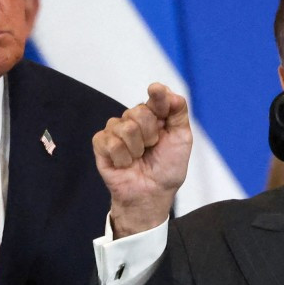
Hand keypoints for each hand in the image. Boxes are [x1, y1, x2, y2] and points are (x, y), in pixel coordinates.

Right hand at [93, 83, 191, 237]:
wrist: (152, 194)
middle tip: (151, 149)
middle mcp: (133, 119)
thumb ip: (178, 113)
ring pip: (125, 127)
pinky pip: (111, 142)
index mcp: (154, 115)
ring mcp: (116, 131)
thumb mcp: (182, 139)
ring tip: (138, 159)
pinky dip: (122, 158)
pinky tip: (125, 164)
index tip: (156, 91)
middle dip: (150, 135)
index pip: (156, 96)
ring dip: (136, 150)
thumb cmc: (167, 168)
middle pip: (139, 112)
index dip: (158, 96)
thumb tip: (170, 92)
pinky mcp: (101, 144)